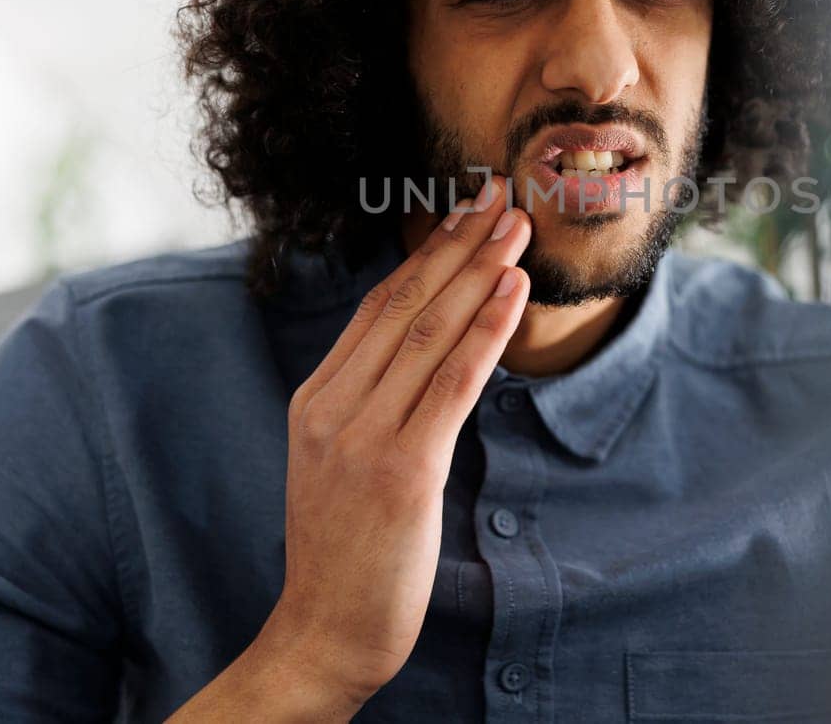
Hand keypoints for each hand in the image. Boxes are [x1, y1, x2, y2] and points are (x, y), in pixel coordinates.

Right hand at [235, 177, 530, 715]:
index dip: (425, 254)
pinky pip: (452, 384)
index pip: (376, 307)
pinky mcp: (403, 470)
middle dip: (456, 245)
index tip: (462, 214)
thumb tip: (424, 351)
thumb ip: (371, 404)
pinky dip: (486, 330)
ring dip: (478, 272)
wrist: (323, 632)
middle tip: (500, 198)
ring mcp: (362, 436)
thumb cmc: (343, 550)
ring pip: (430, 332)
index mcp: (315, 399)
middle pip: (403, 304)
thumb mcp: (339, 461)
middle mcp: (332, 407)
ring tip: (515, 229)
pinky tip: (512, 292)